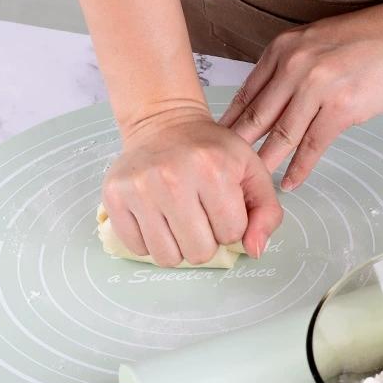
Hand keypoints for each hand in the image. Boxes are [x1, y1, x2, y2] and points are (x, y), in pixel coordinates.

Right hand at [102, 105, 282, 266]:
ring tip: (179, 219)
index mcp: (214, 169)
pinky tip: (157, 217)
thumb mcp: (251, 171)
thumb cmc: (211, 150)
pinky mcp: (115, 197)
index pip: (231, 235)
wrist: (165, 124)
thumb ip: (267, 213)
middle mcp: (173, 178)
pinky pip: (138, 249)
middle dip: (205, 240)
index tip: (221, 205)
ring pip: (167, 258)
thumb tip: (254, 250)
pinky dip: (150, 241)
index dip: (230, 225)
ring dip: (177, 245)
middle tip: (200, 214)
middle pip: (199, 252)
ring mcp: (140, 188)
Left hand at [218, 0, 382, 190]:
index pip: (247, 92)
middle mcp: (293, 66)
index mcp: (283, 49)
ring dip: (264, 164)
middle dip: (238, 148)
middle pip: (256, 117)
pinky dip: (299, 169)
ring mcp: (315, 88)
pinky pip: (311, 147)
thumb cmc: (370, 37)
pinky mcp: (340, 109)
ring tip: (252, 184)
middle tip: (225, 169)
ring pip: (280, 136)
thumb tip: (274, 99)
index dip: (231, 121)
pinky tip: (289, 183)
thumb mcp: (317, 41)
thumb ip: (292, 65)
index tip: (219, 141)